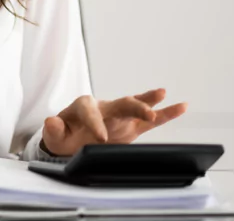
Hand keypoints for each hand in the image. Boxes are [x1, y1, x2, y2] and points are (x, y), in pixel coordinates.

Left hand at [40, 88, 187, 155]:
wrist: (73, 140)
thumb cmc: (64, 137)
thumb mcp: (54, 136)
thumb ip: (54, 129)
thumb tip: (52, 121)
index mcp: (83, 107)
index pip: (90, 112)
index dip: (96, 124)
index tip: (101, 138)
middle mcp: (104, 107)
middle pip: (120, 103)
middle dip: (133, 106)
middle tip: (145, 114)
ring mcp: (120, 115)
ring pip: (136, 106)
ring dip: (148, 101)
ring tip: (163, 93)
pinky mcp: (131, 125)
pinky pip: (151, 119)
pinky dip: (166, 113)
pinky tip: (182, 106)